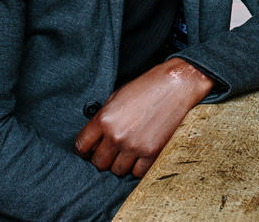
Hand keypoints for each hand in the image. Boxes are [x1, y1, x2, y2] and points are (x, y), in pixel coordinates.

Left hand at [74, 58, 214, 177]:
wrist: (177, 85)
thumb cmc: (147, 87)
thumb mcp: (116, 97)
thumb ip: (103, 119)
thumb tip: (94, 138)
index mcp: (104, 119)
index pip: (81, 147)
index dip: (84, 150)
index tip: (89, 150)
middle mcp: (117, 135)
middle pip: (98, 163)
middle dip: (102, 157)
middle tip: (111, 150)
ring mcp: (134, 146)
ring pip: (116, 170)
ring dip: (120, 163)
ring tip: (127, 151)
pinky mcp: (152, 152)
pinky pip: (136, 173)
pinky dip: (136, 167)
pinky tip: (140, 155)